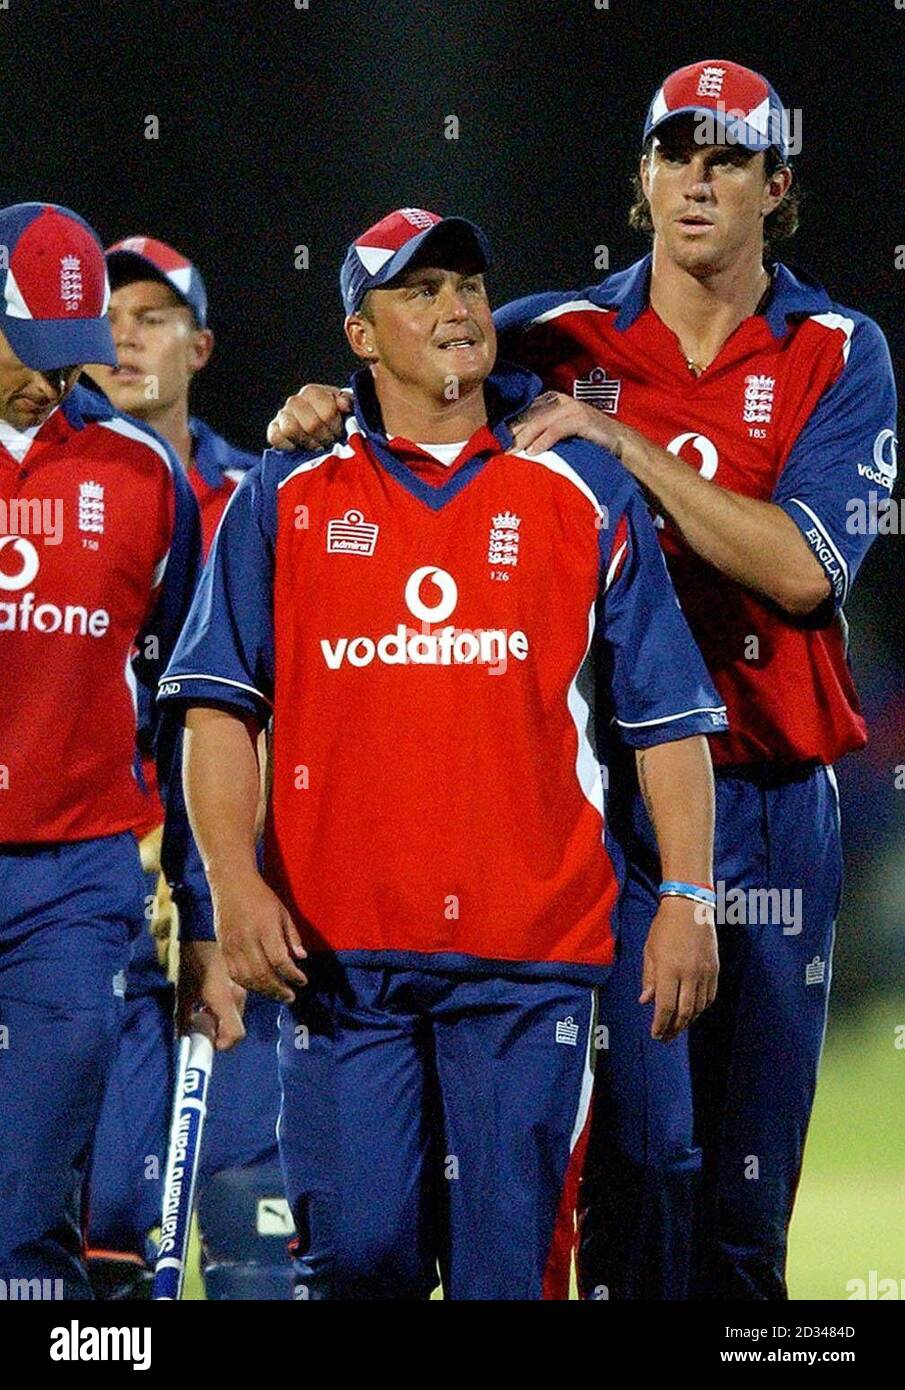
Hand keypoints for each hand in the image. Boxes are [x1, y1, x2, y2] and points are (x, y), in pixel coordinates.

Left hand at [176, 939, 246, 1050]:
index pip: (236, 1033)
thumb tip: (182, 1038)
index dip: (222, 1044)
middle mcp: (238, 995)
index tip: (207, 1042)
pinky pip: (236, 1003)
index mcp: (224, 999)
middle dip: (218, 1032)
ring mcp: (242, 987)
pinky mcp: (242, 980)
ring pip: (236, 1014)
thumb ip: (183, 1018)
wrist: (203, 930)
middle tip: (200, 1025)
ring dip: (221, 1019)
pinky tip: (209, 997)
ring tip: (202, 1008)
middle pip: (235, 1026)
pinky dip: (224, 1008)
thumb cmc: (192, 960)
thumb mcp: (183, 990)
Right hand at [210, 868, 307, 1002]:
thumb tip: (302, 958)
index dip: (292, 975)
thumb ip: (292, 936)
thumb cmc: (260, 896)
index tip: (302, 981)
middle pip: (262, 973)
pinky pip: (234, 973)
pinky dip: (248, 984)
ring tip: (277, 995)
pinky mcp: (223, 948)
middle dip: (279, 989)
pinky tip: (259, 987)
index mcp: (264, 927)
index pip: (279, 960)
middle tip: (291, 997)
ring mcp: (232, 945)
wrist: (231, 884)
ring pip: (247, 978)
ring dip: (264, 991)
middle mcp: (246, 939)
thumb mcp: (283, 911)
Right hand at [266, 384, 351, 450]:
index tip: (339, 432)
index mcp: (313, 392)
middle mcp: (295, 401)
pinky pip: (275, 437)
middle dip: (324, 438)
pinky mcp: (273, 429)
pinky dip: (288, 446)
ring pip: (290, 429)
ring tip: (316, 446)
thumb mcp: (346, 407)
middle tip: (329, 441)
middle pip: (311, 424)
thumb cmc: (335, 417)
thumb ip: (348, 402)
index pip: (327, 412)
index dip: (336, 427)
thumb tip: (344, 405)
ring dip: (307, 443)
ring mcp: (282, 415)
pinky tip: (300, 447)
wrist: (321, 427)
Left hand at [510, 391, 626, 456]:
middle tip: (503, 451)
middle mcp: (560, 401)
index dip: (513, 427)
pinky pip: (556, 430)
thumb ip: (544, 432)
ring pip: (540, 421)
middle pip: (530, 416)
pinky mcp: (581, 419)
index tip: (500, 444)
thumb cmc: (588, 441)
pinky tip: (534, 452)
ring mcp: (571, 408)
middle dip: (515, 434)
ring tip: (514, 453)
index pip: (527, 412)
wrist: (618, 442)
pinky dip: (543, 441)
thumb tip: (519, 446)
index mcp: (553, 401)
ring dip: (525, 438)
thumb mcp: (563, 433)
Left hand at [640, 896, 718, 1041]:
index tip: (656, 1035)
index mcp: (669, 970)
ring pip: (699, 1007)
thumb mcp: (649, 951)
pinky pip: (710, 997)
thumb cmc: (664, 927)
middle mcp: (689, 974)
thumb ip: (648, 978)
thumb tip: (646, 1001)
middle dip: (674, 1028)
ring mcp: (705, 973)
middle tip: (665, 1037)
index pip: (666, 1007)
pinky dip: (701, 1008)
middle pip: (684, 1012)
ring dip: (688, 1021)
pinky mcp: (715, 970)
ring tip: (677, 1027)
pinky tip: (692, 1012)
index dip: (661, 1025)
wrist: (690, 908)